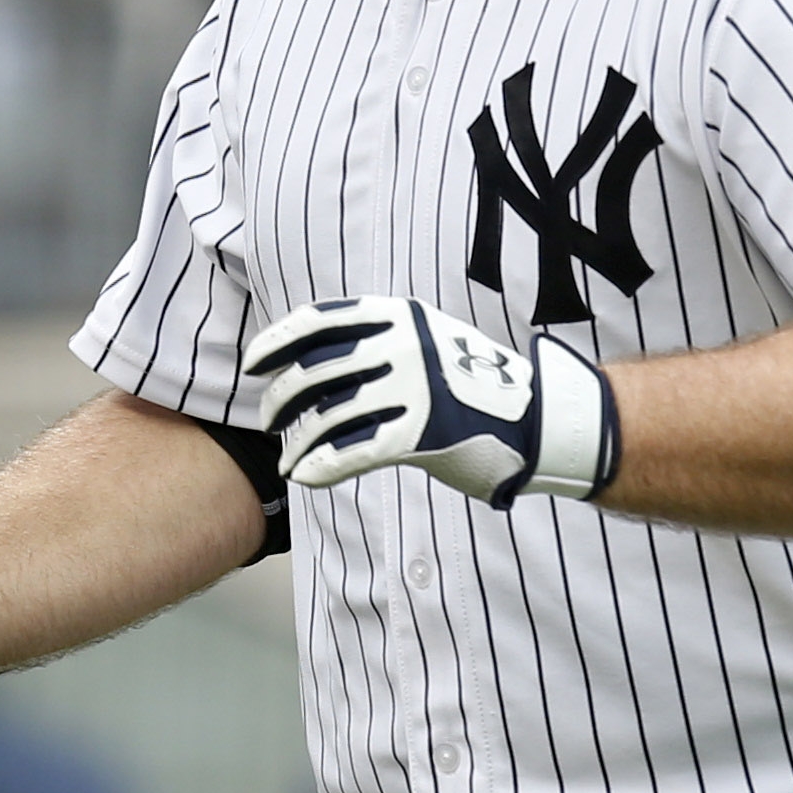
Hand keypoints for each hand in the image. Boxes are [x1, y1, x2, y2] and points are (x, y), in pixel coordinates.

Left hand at [245, 296, 620, 507]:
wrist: (539, 420)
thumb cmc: (473, 386)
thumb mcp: (426, 341)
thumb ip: (376, 342)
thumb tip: (310, 358)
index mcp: (398, 316)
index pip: (317, 321)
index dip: (276, 343)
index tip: (254, 365)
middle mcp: (402, 345)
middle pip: (314, 371)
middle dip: (280, 399)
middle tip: (269, 420)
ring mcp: (413, 387)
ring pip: (327, 416)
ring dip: (297, 441)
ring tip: (288, 457)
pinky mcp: (423, 432)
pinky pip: (352, 451)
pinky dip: (320, 465)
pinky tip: (306, 477)